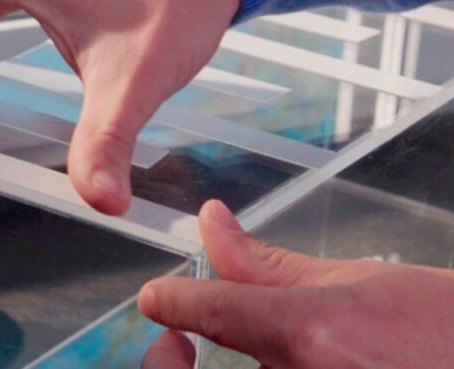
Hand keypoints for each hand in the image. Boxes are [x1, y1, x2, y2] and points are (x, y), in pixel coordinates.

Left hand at [138, 200, 453, 367]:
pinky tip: (300, 361)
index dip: (173, 301)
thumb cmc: (449, 329)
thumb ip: (274, 263)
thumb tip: (214, 226)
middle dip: (171, 362)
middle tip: (177, 340)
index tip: (156, 298)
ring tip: (272, 345)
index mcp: (312, 334)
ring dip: (235, 366)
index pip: (212, 311)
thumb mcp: (363, 281)